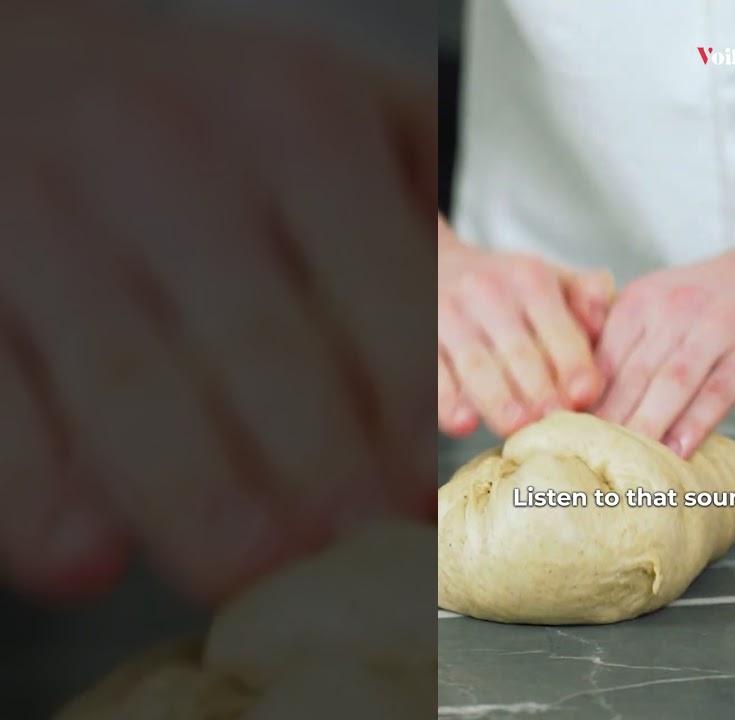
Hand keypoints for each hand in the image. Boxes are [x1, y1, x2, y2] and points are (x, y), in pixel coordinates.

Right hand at [0, 3, 435, 604]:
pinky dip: (37, 489)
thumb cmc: (214, 108)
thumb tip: (557, 303)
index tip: (426, 495)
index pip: (377, 284)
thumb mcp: (345, 102)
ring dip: (198, 498)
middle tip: (360, 552)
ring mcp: (51, 218)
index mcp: (296, 126)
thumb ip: (428, 189)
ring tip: (250, 574)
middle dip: (321, 467)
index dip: (407, 406)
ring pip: (130, 381)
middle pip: (263, 344)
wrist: (26, 55)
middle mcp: (172, 165)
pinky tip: (86, 561)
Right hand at [437, 219, 614, 438]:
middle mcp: (488, 294)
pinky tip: (463, 423)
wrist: (434, 266)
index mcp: (530, 280)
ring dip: (498, 399)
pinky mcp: (419, 339)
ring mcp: (449, 317)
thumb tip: (601, 323)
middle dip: (539, 389)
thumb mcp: (552, 277)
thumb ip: (588, 296)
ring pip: (476, 365)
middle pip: (518, 350)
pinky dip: (447, 400)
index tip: (586, 395)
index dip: (573, 363)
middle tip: (555, 422)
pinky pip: (433, 373)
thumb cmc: (508, 287)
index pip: (558, 327)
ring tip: (517, 427)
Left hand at [593, 234, 734, 457]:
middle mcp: (673, 311)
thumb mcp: (661, 302)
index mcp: (640, 302)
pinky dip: (696, 422)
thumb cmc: (714, 301)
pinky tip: (678, 451)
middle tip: (585, 462)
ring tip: (626, 464)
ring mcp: (715, 329)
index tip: (561, 439)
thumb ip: (623, 342)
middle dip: (606, 422)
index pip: (600, 357)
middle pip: (631, 374)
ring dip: (646, 425)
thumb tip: (579, 401)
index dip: (579, 403)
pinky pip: (718, 391)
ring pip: (671, 383)